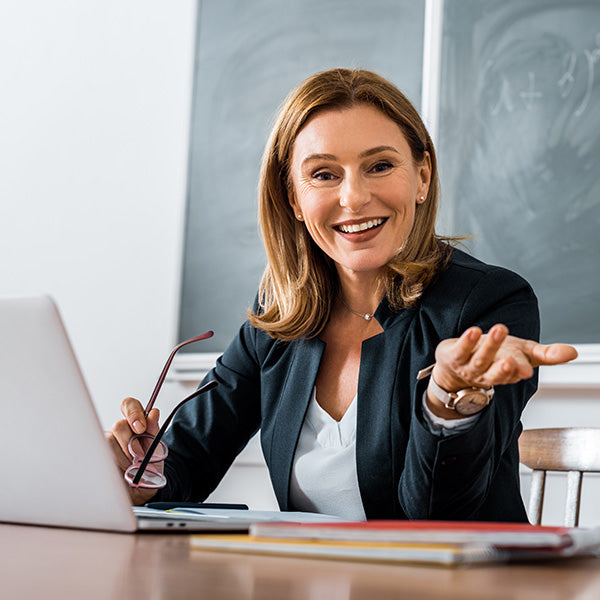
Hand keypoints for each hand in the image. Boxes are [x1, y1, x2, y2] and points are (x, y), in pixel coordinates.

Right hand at [105, 397, 161, 505]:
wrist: (142, 492)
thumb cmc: (149, 469)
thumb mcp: (157, 450)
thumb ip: (154, 430)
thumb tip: (153, 412)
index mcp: (135, 424)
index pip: (129, 405)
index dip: (133, 413)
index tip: (140, 428)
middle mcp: (119, 431)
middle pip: (119, 424)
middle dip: (130, 443)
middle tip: (138, 457)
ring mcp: (106, 443)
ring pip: (109, 440)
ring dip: (123, 458)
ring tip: (130, 468)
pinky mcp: (96, 456)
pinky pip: (100, 454)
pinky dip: (113, 465)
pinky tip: (120, 471)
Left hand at [433, 324, 577, 392]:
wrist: (456, 363)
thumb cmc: (494, 356)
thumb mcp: (523, 354)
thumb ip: (546, 355)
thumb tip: (572, 353)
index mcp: (505, 375)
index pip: (513, 374)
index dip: (518, 370)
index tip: (525, 368)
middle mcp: (486, 374)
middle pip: (494, 372)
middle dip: (503, 368)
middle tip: (512, 360)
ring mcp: (468, 366)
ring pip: (479, 359)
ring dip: (489, 345)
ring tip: (499, 329)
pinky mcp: (453, 355)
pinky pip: (460, 349)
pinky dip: (467, 340)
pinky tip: (473, 330)